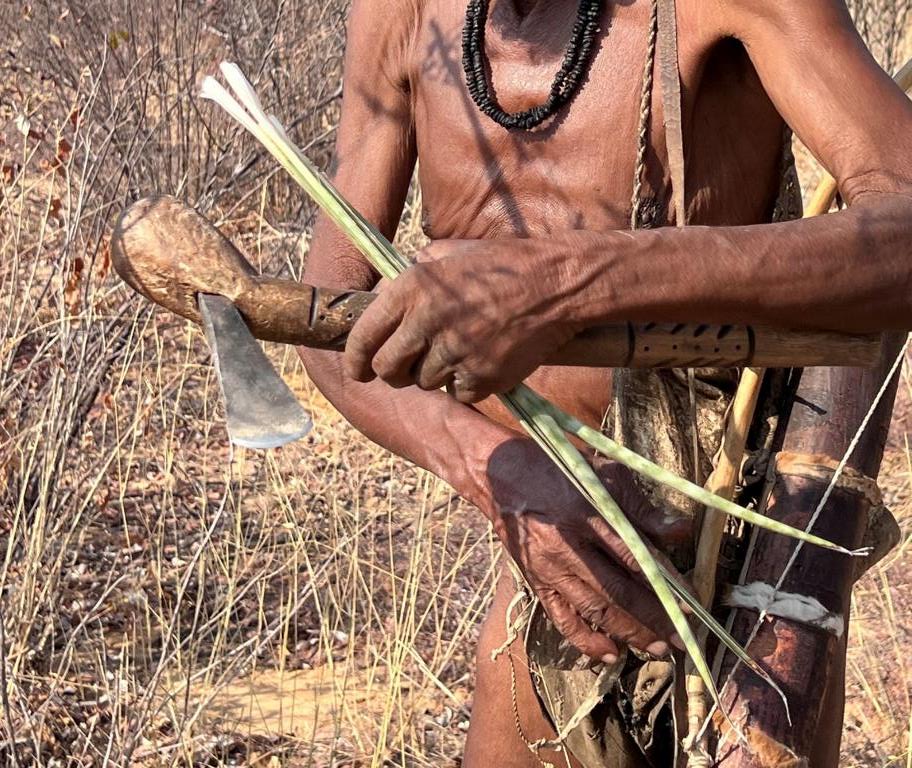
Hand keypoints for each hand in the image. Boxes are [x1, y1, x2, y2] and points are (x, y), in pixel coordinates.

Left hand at [344, 239, 582, 401]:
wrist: (557, 284)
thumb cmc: (503, 265)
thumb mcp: (448, 254)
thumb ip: (412, 278)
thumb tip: (383, 300)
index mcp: (412, 288)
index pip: (363, 337)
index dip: (354, 359)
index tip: (356, 369)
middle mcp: (428, 322)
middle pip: (389, 370)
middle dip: (393, 372)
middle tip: (406, 366)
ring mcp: (456, 353)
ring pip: (425, 383)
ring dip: (435, 374)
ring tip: (459, 349)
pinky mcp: (483, 377)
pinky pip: (459, 393)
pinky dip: (466, 384)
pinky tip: (481, 360)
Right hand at [486, 439, 691, 660]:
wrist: (498, 472)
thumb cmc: (557, 466)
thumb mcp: (603, 472)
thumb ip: (642, 507)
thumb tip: (682, 530)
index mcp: (585, 512)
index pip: (634, 555)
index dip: (665, 583)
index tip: (692, 603)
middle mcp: (566, 544)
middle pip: (617, 590)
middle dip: (654, 618)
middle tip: (683, 639)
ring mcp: (548, 567)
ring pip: (594, 608)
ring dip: (628, 633)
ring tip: (658, 649)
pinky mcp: (535, 580)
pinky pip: (561, 618)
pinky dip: (586, 640)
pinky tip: (610, 654)